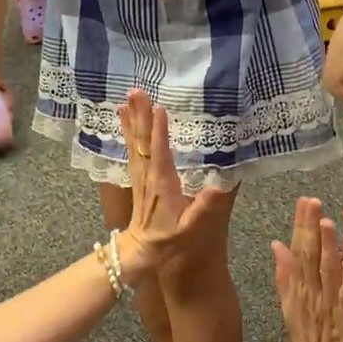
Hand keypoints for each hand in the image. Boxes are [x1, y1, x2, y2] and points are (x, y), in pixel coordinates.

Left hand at [117, 89, 225, 283]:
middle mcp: (148, 175)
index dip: (159, 132)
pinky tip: (122, 117)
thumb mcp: (189, 229)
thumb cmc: (169, 240)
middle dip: (141, 116)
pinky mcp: (136, 176)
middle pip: (143, 141)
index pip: (159, 153)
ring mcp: (139, 175)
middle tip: (136, 92)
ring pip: (134, 142)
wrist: (142, 251)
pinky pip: (131, 148)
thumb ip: (203, 209)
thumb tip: (219, 187)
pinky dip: (127, 130)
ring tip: (127, 98)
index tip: (159, 108)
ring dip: (132, 119)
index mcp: (162, 184)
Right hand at [272, 197, 342, 341]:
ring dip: (327, 247)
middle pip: (310, 257)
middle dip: (310, 228)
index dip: (300, 226)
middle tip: (312, 201)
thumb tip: (276, 243)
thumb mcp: (291, 303)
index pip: (298, 251)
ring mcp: (330, 304)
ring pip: (327, 272)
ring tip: (327, 222)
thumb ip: (285, 274)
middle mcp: (312, 292)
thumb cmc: (311, 330)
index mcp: (299, 287)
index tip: (302, 200)